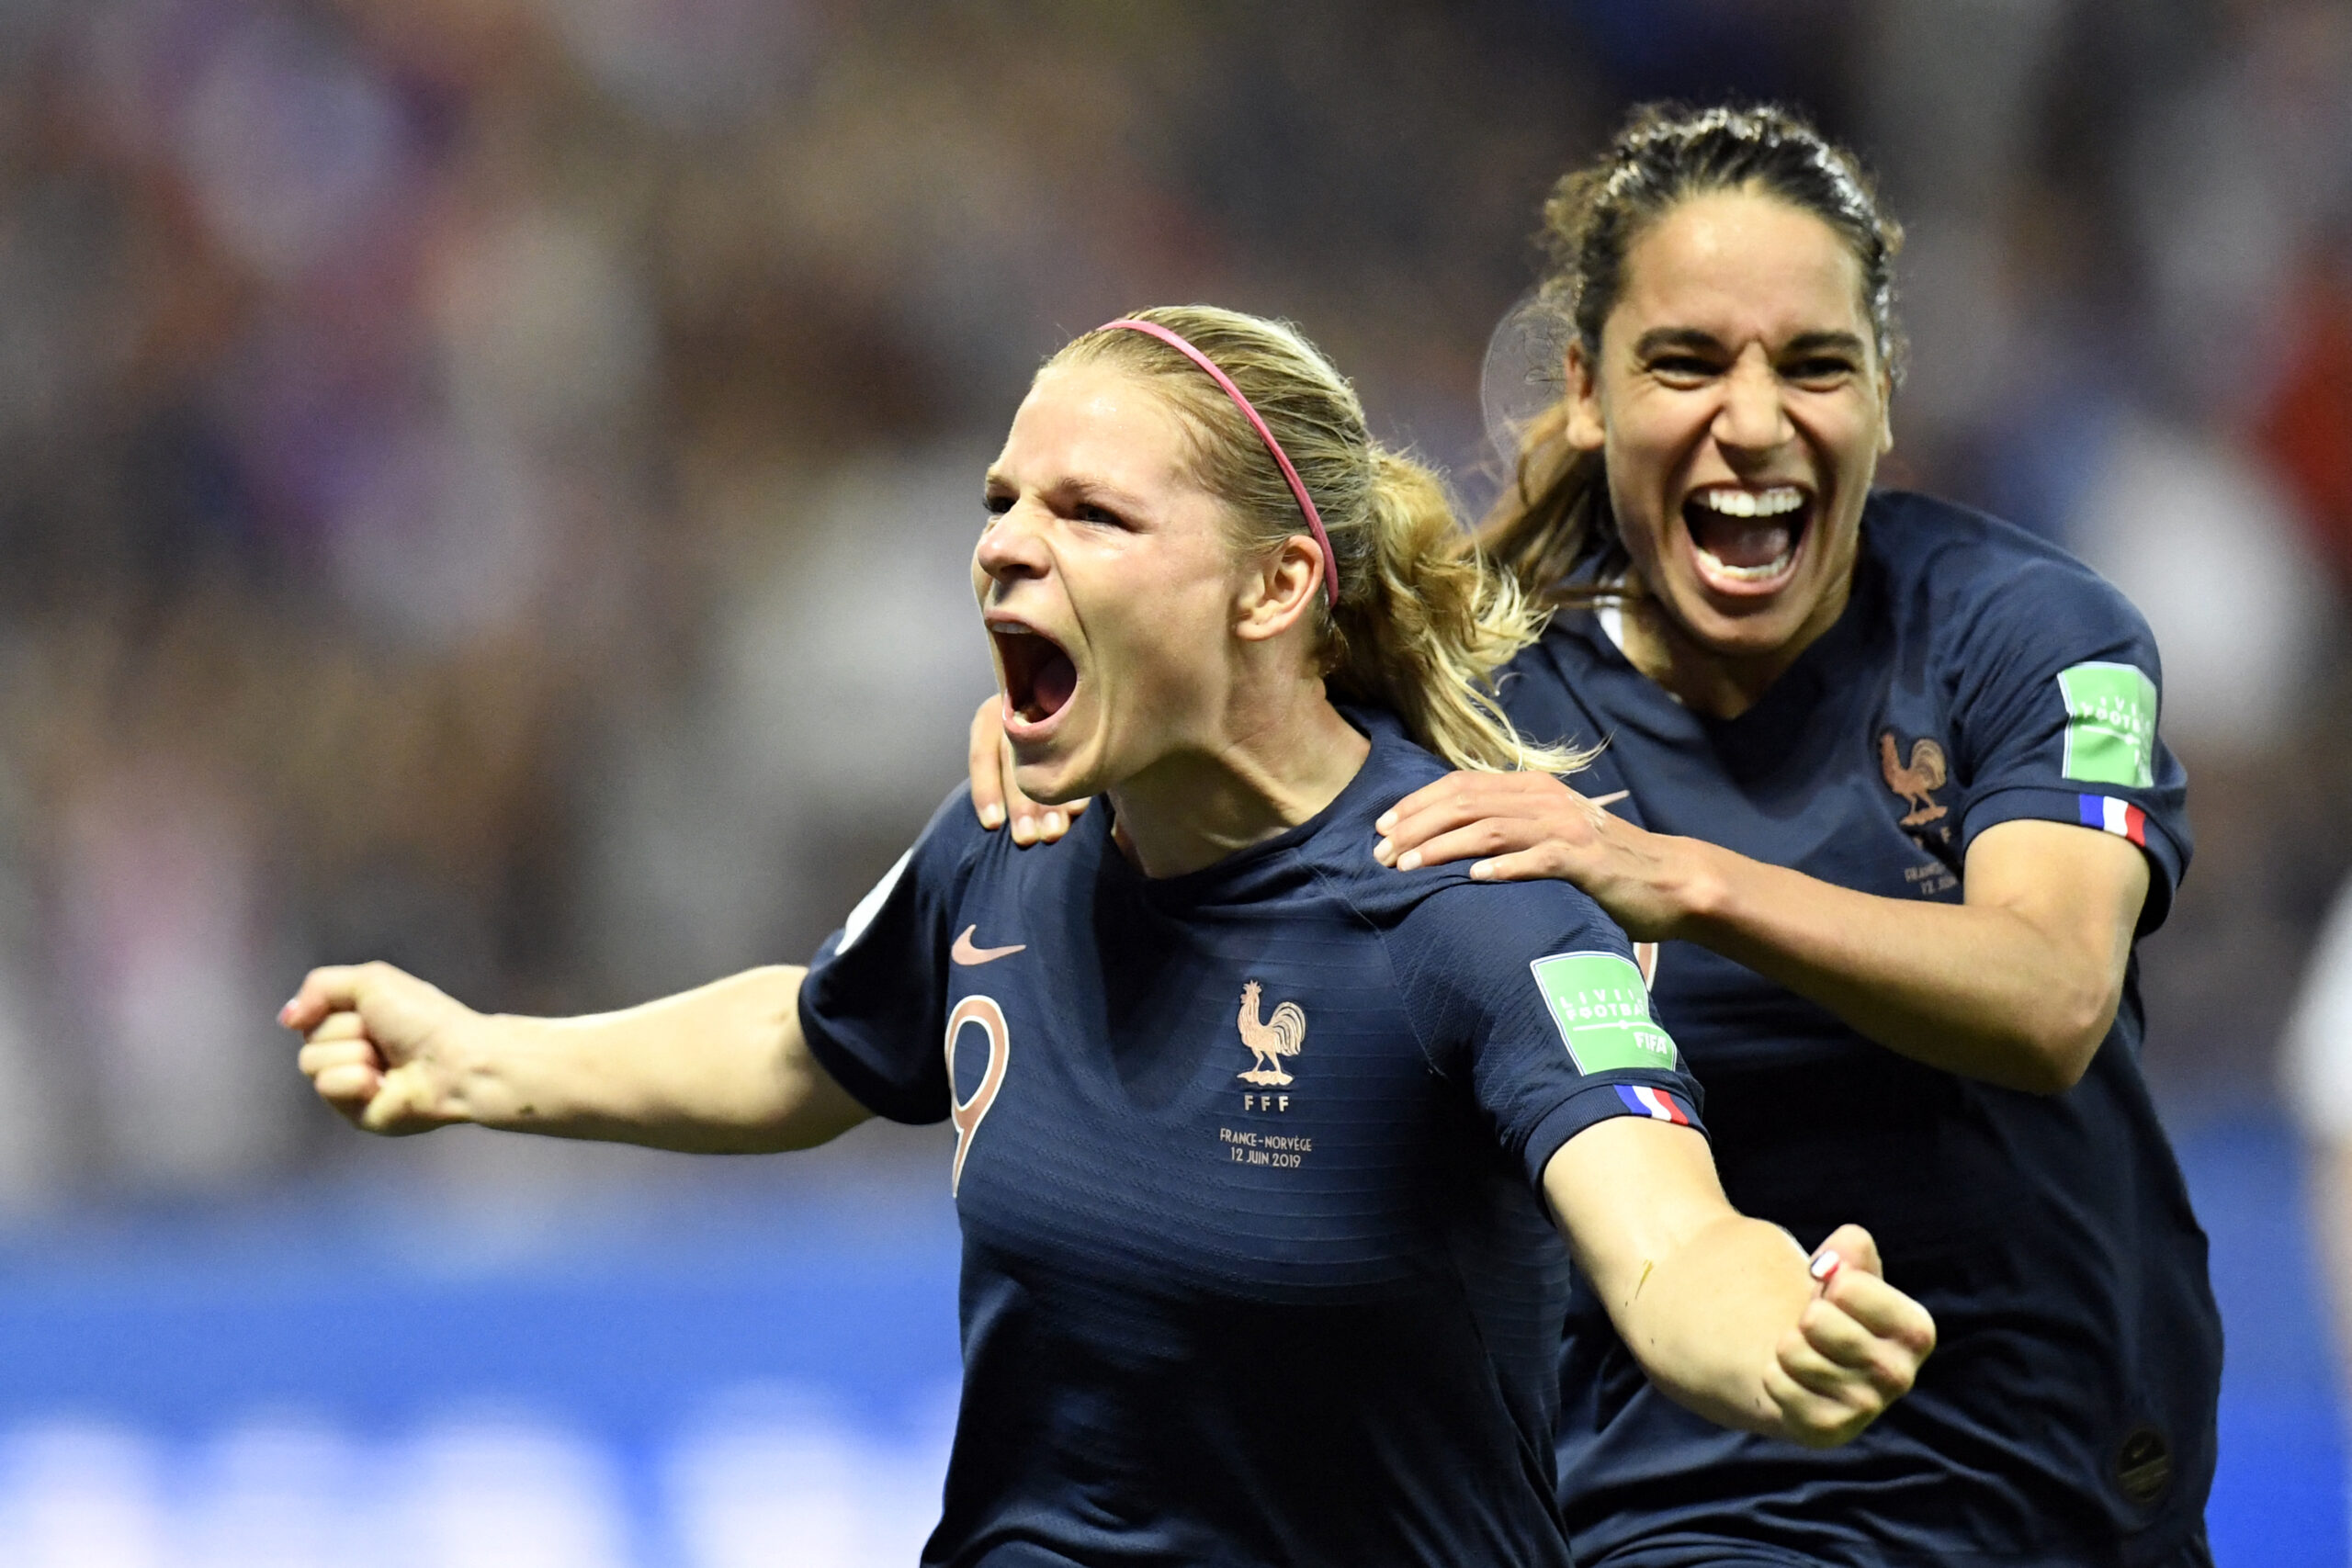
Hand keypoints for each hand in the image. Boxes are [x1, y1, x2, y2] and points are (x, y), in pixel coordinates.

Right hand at [281, 962, 479, 1134]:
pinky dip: (355, 1079)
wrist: (454, 1058)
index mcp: (358, 1025)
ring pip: (311, 1063)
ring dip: (354, 1053)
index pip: (311, 1016)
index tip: (366, 1010)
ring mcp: (353, 1087)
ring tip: (387, 1061)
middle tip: (384, 1038)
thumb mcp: (370, 981)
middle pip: (308, 1040)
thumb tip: (287, 1019)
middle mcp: (353, 1054)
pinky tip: (385, 1083)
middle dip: (346, 1031)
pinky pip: (327, 1087)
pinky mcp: (356, 1114)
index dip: (334, 1009)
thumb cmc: (422, 1018)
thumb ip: (320, 987)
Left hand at [968, 695, 1088, 844]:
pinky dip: (1077, 785)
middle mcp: (1019, 708)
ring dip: (1051, 801)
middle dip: (1021, 804)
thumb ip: (996, 777)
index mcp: (991, 716)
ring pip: (1049, 758)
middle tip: (1025, 838)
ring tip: (1053, 832)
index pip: (983, 755)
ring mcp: (1051, 710)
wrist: (1058, 704)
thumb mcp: (1001, 752)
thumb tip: (993, 823)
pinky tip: (1076, 810)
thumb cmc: (1018, 745)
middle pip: (1016, 758)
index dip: (986, 790)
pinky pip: (1080, 753)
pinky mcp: (1080, 718)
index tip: (993, 824)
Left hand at [1372, 770, 1706, 939]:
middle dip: (1416, 827)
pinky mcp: (1585, 861)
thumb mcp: (1548, 834)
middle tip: (1380, 853)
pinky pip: (1539, 859)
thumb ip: (1506, 828)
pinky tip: (1474, 880)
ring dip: (1444, 847)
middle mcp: (1543, 800)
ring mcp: (1566, 828)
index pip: (1460, 784)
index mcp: (1530, 789)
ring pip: (1491, 829)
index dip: (1416, 803)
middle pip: (1465, 803)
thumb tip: (1447, 838)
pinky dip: (1504, 868)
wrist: (1668, 880)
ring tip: (1409, 866)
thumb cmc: (1600, 863)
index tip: (1380, 827)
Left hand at [1766, 1225, 1936, 1447]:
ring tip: (1804, 1349)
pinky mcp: (1829, 1430)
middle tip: (1814, 1322)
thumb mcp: (1850, 1270)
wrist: (1815, 1363)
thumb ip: (1849, 1251)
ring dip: (1787, 1344)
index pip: (1850, 1287)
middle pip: (1816, 1321)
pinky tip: (1793, 1377)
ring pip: (1794, 1354)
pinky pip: (1779, 1386)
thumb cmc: (1838, 1309)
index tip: (1836, 1291)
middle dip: (1805, 1313)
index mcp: (1915, 1331)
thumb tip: (1829, 1265)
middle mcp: (1899, 1375)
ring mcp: (1865, 1407)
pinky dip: (1774, 1374)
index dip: (1831, 1282)